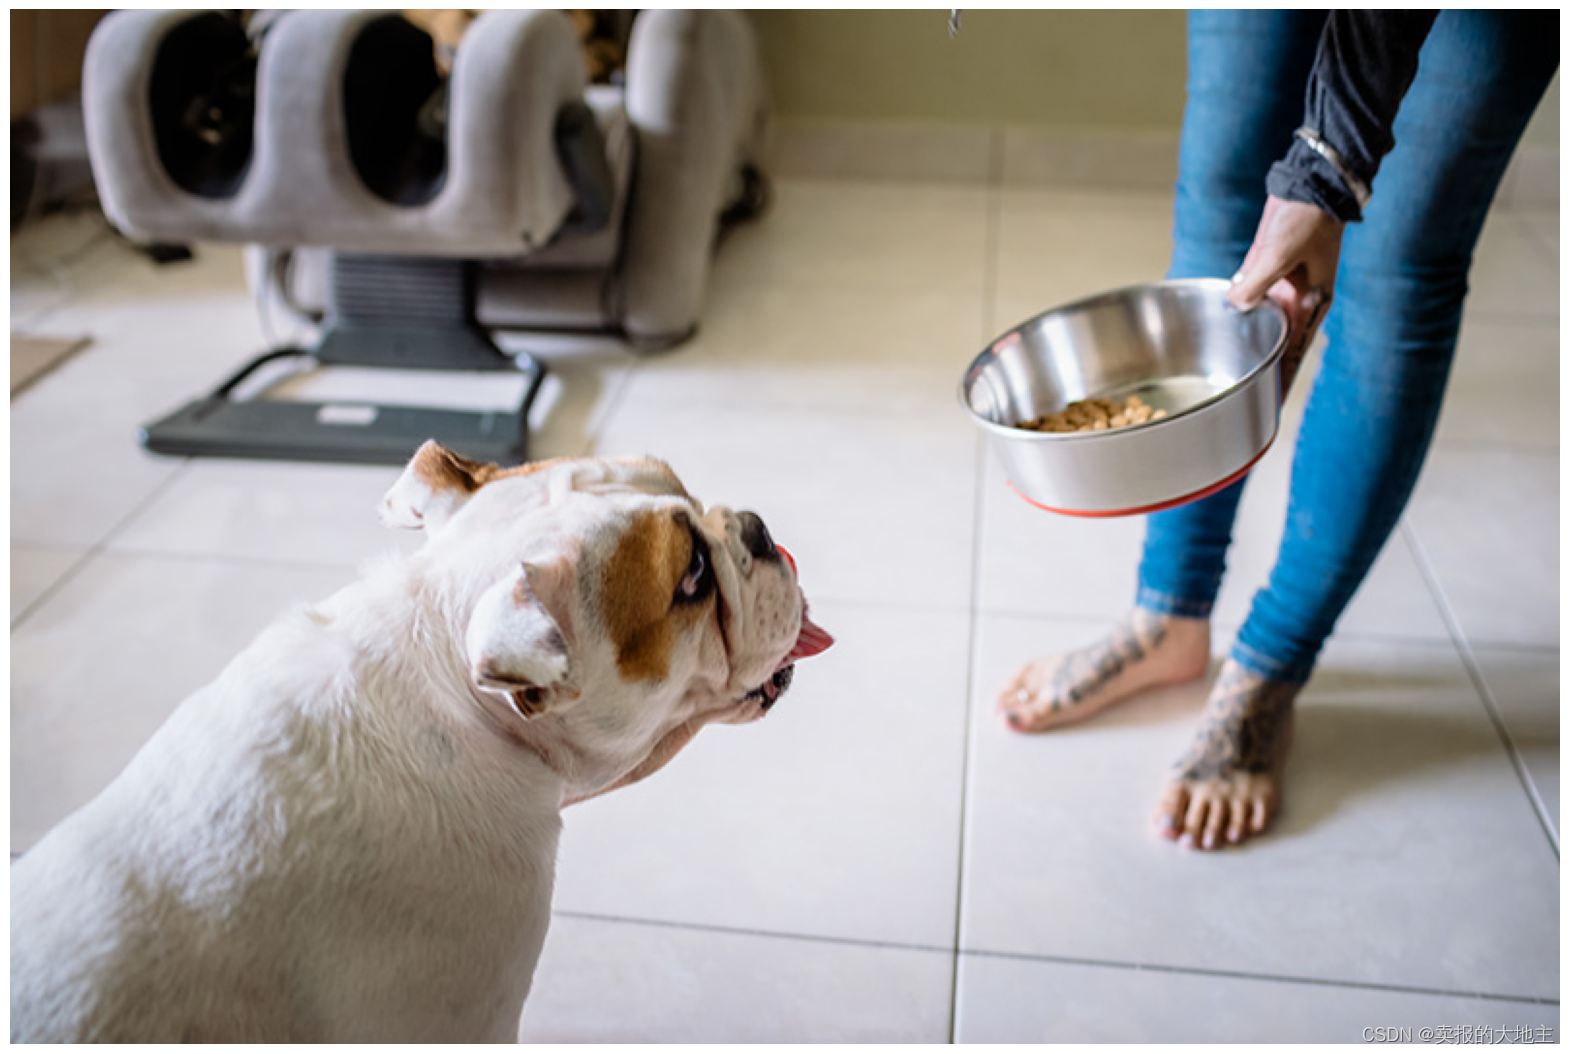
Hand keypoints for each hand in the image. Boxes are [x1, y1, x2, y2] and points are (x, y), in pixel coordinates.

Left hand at [1228, 196, 1344, 393]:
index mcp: (1312, 304)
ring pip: (1258, 321)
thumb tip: (1235, 303)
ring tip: (1227, 366)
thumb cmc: (1308, 219)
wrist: (1308, 185)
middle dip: (1260, 366)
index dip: (1282, 379)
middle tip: (1241, 394)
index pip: (1295, 352)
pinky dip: (1235, 306)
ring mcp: (1278, 286)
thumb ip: (1255, 283)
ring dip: (1245, 337)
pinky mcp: (1262, 270)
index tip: (1271, 404)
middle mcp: (1296, 301)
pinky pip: (1246, 294)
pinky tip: (1218, 320)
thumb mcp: (1280, 254)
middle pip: (1275, 343)